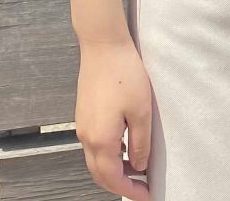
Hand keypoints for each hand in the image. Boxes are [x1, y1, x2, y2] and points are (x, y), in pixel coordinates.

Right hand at [74, 37, 154, 198]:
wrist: (102, 44)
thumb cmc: (124, 73)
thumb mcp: (141, 110)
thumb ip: (140, 143)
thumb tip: (138, 166)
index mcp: (100, 139)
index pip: (113, 178)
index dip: (130, 191)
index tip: (147, 196)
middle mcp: (86, 136)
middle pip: (100, 174)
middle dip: (120, 185)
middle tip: (141, 188)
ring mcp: (82, 125)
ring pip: (95, 160)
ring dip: (113, 170)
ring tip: (136, 170)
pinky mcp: (84, 114)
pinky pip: (93, 145)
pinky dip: (107, 155)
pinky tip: (124, 147)